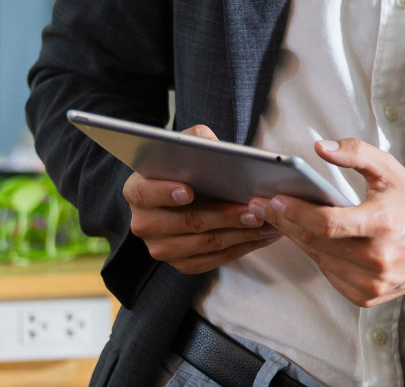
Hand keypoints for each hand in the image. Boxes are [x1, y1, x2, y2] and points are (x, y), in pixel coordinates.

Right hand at [123, 124, 280, 273]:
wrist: (186, 191)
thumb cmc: (187, 165)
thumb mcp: (187, 145)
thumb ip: (195, 140)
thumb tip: (212, 146)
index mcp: (137, 190)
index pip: (144, 192)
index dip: (165, 192)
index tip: (189, 191)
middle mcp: (144, 223)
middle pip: (186, 222)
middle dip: (223, 216)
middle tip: (253, 209)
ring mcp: (161, 248)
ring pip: (205, 243)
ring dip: (240, 234)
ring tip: (267, 221)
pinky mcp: (182, 263)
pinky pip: (214, 260)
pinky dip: (242, 247)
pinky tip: (262, 235)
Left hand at [259, 138, 404, 306]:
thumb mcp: (388, 168)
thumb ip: (354, 153)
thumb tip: (319, 147)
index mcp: (382, 224)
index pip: (328, 223)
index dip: (297, 212)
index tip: (274, 200)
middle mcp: (378, 258)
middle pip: (317, 243)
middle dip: (286, 223)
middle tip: (264, 207)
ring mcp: (373, 282)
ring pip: (320, 261)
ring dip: (299, 240)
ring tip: (283, 220)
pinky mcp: (369, 296)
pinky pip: (331, 276)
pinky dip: (319, 258)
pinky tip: (311, 240)